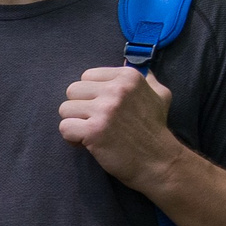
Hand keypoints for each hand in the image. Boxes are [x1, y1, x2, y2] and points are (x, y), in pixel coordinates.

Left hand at [60, 65, 184, 189]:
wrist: (158, 162)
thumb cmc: (156, 129)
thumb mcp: (160, 95)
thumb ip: (146, 78)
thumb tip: (130, 64)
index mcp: (128, 77)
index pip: (87, 76)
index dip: (91, 95)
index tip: (102, 109)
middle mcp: (116, 90)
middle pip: (73, 90)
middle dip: (79, 108)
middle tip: (93, 122)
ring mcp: (104, 110)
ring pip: (65, 109)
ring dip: (74, 123)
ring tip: (90, 133)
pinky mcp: (94, 131)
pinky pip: (65, 127)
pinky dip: (71, 138)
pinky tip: (85, 143)